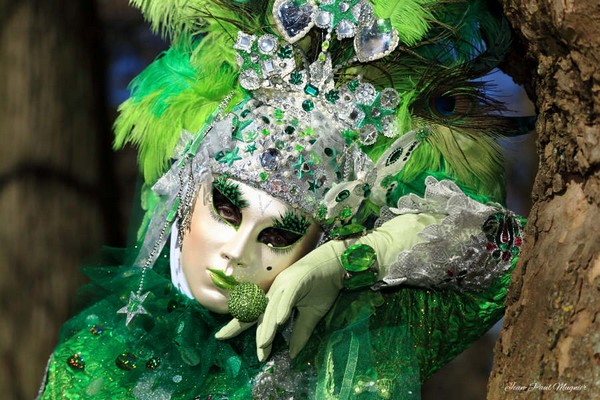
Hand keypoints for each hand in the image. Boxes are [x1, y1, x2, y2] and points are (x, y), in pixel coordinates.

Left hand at [215, 240, 346, 360]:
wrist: (336, 262)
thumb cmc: (323, 285)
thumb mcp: (312, 314)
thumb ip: (300, 333)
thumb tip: (292, 354)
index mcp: (276, 298)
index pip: (255, 315)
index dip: (238, 325)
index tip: (222, 337)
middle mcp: (276, 291)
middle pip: (257, 312)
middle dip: (242, 327)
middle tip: (229, 341)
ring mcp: (285, 284)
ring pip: (272, 308)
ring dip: (268, 327)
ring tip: (263, 345)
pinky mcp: (297, 280)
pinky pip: (288, 297)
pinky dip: (283, 308)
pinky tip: (279, 321)